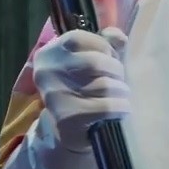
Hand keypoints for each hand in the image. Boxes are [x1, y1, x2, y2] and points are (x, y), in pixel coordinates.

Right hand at [32, 27, 129, 150]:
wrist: (66, 130)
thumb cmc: (82, 87)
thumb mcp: (91, 60)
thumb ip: (106, 42)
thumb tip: (119, 37)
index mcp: (49, 53)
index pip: (78, 39)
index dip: (102, 46)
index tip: (110, 57)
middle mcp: (46, 73)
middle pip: (94, 62)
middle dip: (116, 70)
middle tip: (119, 79)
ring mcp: (55, 97)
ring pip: (103, 85)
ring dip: (121, 90)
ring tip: (121, 94)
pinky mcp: (67, 119)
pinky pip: (106, 107)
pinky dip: (121, 107)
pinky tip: (122, 109)